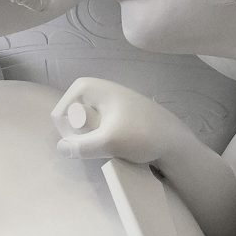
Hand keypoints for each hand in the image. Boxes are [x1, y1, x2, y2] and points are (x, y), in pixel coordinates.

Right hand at [54, 78, 180, 164]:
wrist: (175, 141)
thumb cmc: (142, 135)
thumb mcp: (108, 142)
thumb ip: (80, 147)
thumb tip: (60, 148)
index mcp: (90, 86)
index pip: (61, 112)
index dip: (68, 131)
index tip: (87, 143)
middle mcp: (98, 89)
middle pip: (71, 116)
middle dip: (79, 134)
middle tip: (97, 145)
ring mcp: (109, 100)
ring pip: (84, 122)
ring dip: (91, 138)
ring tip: (108, 146)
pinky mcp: (119, 113)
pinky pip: (97, 124)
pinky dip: (101, 136)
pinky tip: (116, 144)